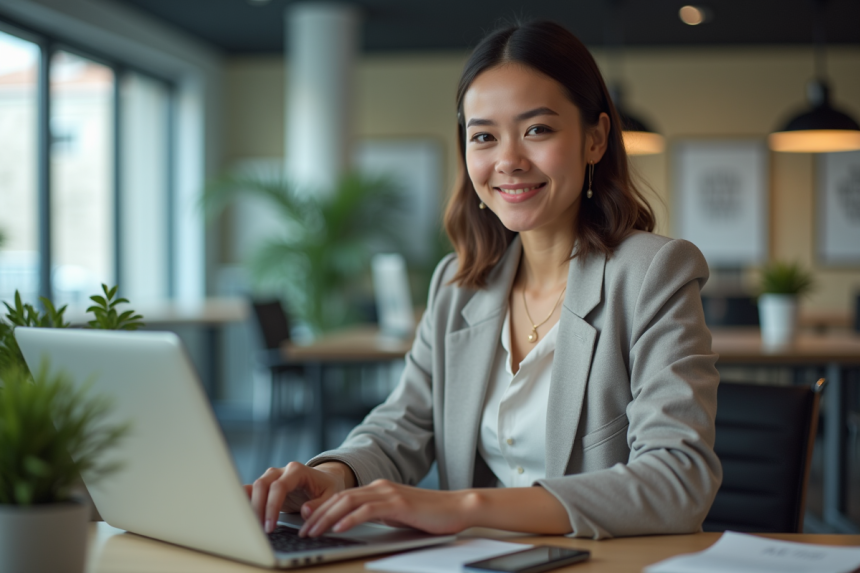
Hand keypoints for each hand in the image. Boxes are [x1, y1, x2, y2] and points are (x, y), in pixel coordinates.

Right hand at [245, 461, 355, 532]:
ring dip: (251, 507)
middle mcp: (281, 471)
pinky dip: (246, 501)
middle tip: (260, 530)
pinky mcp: (267, 485)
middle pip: (262, 485)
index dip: (272, 506)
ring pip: (254, 487)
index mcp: (297, 471)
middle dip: (258, 508)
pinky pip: (251, 490)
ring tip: (252, 527)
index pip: (279, 486)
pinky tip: (243, 516)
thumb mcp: (331, 496)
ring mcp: (272, 477)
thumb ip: (319, 504)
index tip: (271, 525)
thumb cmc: (327, 487)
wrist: (325, 479)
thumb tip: (305, 512)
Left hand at [298, 479, 475, 537]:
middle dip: (318, 515)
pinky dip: (351, 519)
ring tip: (314, 531)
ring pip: (349, 502)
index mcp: (378, 489)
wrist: (458, 508)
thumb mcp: (397, 515)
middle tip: (303, 530)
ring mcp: (389, 493)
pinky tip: (339, 528)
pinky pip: (368, 511)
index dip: (321, 509)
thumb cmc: (430, 515)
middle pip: (340, 498)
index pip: (342, 497)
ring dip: (328, 517)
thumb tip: (355, 523)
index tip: (307, 523)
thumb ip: (378, 515)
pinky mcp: (399, 503)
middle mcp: (380, 487)